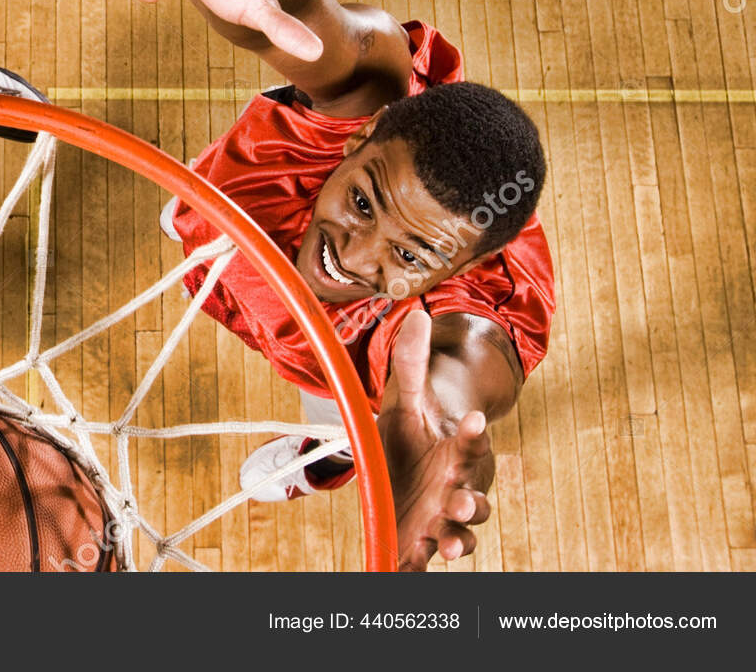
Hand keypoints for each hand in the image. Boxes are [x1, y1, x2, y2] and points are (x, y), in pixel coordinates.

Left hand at [378, 310, 494, 570]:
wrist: (403, 472)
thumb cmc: (410, 437)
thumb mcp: (406, 400)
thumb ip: (411, 363)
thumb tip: (415, 316)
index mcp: (455, 453)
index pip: (471, 442)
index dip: (474, 433)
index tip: (476, 419)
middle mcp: (455, 488)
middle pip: (472, 497)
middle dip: (469, 501)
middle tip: (459, 499)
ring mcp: (441, 517)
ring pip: (460, 533)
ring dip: (457, 539)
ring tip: (447, 545)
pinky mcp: (422, 539)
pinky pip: (428, 556)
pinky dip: (422, 563)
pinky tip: (411, 564)